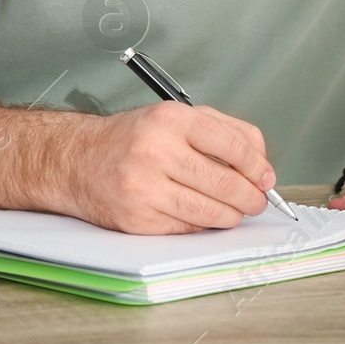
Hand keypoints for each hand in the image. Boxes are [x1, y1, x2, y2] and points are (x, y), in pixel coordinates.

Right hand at [67, 102, 276, 233]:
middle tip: (257, 201)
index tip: (266, 178)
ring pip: (210, 211)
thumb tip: (261, 162)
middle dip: (251, 197)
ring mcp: (145, 187)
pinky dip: (202, 224)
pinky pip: (186, 227)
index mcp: (171, 119)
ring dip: (232, 215)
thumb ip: (222, 131)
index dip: (258, 166)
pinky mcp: (137, 218)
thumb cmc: (133, 138)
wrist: (77, 160)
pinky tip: (204, 215)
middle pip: (225, 182)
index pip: (232, 145)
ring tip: (235, 211)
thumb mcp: (176, 117)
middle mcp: (156, 150)